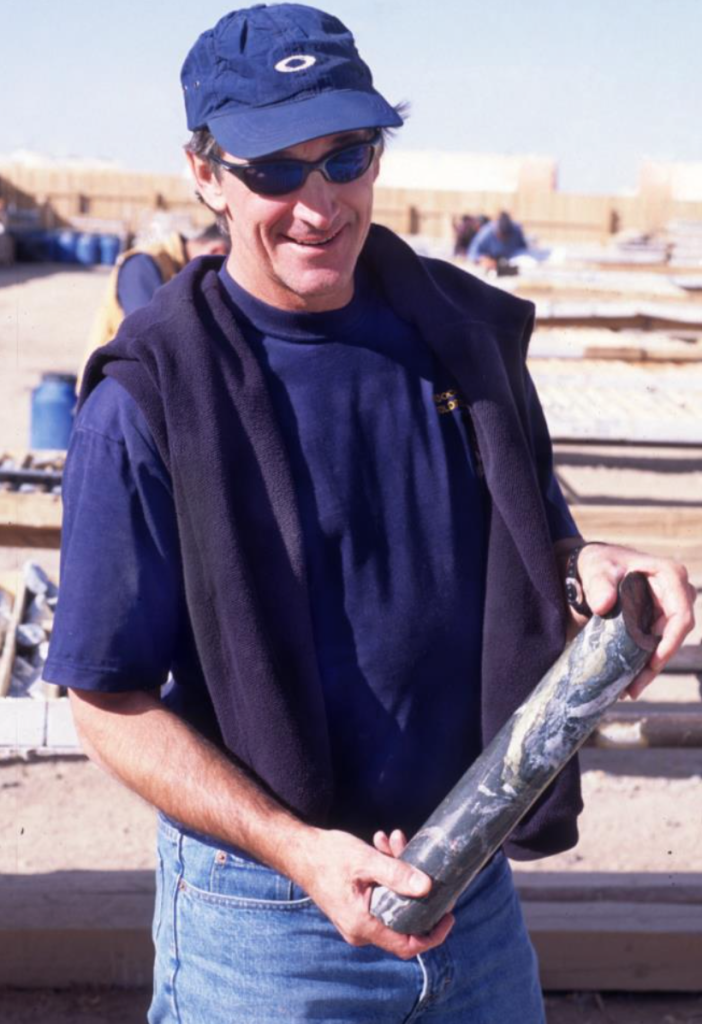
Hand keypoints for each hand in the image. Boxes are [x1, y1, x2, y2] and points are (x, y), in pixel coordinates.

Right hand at [293, 827, 453, 958]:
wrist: (299, 851)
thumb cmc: (327, 856)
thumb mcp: (365, 861)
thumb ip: (395, 874)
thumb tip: (427, 887)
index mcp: (362, 926)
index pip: (406, 945)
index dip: (432, 935)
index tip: (449, 915)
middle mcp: (360, 930)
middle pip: (402, 919)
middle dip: (414, 888)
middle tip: (422, 862)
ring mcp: (357, 920)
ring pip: (392, 903)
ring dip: (399, 873)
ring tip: (394, 841)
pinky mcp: (356, 907)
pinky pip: (381, 896)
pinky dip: (387, 873)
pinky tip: (383, 845)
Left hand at [576, 543, 695, 697]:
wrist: (589, 569)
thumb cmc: (597, 563)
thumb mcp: (596, 568)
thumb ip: (598, 583)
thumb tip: (603, 605)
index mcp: (669, 576)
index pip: (680, 615)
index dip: (670, 642)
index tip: (654, 662)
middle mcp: (675, 593)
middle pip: (674, 636)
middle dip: (656, 663)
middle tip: (634, 687)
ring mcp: (666, 609)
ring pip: (665, 645)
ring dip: (648, 669)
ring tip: (628, 690)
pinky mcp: (655, 622)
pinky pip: (654, 647)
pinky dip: (642, 664)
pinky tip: (627, 683)